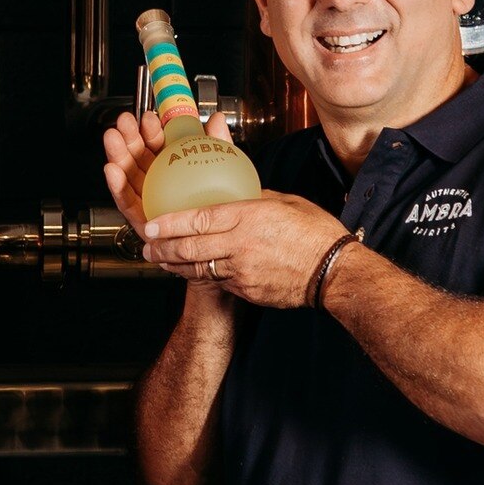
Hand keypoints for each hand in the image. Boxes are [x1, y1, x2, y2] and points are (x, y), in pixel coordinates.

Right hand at [103, 105, 238, 231]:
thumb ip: (217, 144)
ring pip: (127, 175)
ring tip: (113, 138)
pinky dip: (117, 186)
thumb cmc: (220, 210)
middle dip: (128, 137)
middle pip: (137, 157)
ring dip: (117, 155)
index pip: (157, 146)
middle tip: (125, 122)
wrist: (219, 245)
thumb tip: (216, 119)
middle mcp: (157, 183)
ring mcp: (147, 200)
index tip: (149, 117)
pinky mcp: (141, 220)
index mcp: (172, 169)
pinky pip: (126, 202)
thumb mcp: (221, 170)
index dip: (150, 130)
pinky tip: (112, 170)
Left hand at [140, 191, 350, 307]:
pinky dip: (200, 276)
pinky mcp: (246, 289)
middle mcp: (240, 244)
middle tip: (146, 245)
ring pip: (197, 268)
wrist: (336, 273)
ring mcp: (241, 270)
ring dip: (174, 264)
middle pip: (189, 247)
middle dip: (162, 248)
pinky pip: (217, 281)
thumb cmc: (317, 234)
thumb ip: (255, 198)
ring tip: (159, 260)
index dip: (170, 223)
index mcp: (249, 217)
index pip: (198, 219)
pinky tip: (191, 271)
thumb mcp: (286, 203)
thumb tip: (235, 195)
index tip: (152, 224)